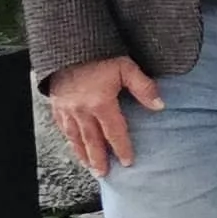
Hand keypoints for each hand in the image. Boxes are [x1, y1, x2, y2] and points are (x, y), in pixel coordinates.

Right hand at [44, 56, 163, 175]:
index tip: (128, 162)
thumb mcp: (126, 67)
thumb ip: (144, 87)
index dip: (122, 148)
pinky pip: (62, 125)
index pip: (114, 132)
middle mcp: (81, 110)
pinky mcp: (56, 103)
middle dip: (98, 158)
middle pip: (92, 140)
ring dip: (82, 153)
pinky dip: (68, 137)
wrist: (67, 43)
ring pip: (74, 136)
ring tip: (88, 165)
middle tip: (103, 174)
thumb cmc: (99, 54)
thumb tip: (160, 106)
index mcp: (100, 103)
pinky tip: (72, 143)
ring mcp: (66, 108)